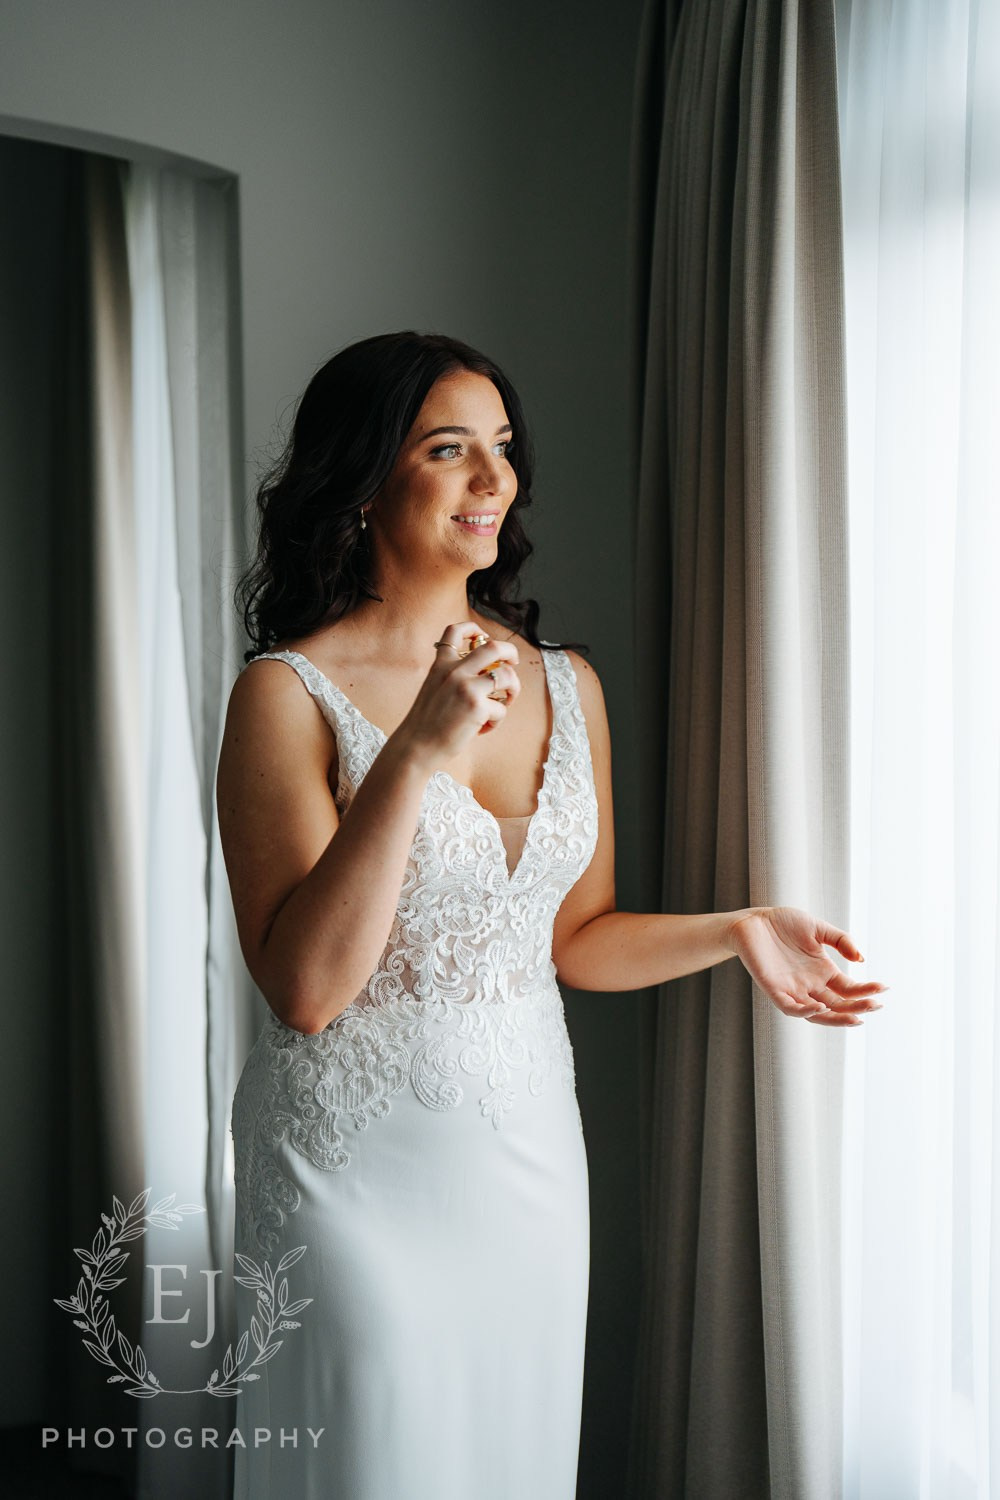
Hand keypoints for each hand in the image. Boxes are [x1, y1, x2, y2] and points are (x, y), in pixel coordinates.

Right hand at [396, 621, 520, 768]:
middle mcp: (454, 670)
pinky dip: (497, 720)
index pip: (455, 631)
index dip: (474, 628)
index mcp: (441, 664)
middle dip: (511, 652)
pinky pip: (501, 708)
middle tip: (513, 663)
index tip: (484, 637)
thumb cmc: (427, 723)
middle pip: (494, 646)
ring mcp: (467, 687)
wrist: (416, 746)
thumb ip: (454, 676)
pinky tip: (484, 728)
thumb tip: (485, 674)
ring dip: (513, 688)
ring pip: (507, 675)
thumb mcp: (433, 688)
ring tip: (505, 702)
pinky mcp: (477, 706)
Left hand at [725, 906, 887, 1025]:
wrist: (753, 920)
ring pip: (818, 1013)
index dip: (866, 991)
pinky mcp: (774, 989)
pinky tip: (819, 1006)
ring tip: (855, 1018)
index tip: (884, 988)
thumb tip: (862, 958)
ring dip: (836, 1018)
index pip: (849, 989)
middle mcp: (810, 985)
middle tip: (875, 1005)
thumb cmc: (783, 923)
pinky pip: (790, 1007)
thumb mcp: (818, 928)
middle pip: (838, 1005)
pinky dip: (804, 1011)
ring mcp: (793, 989)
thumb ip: (841, 941)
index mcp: (823, 973)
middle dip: (857, 1007)